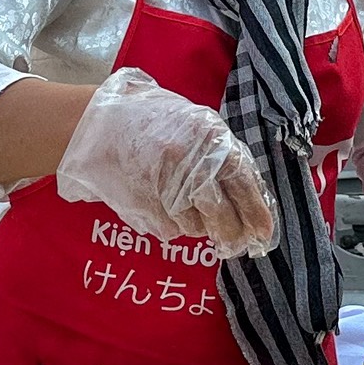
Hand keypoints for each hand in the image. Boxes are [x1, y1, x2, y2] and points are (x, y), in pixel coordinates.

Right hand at [56, 68, 276, 256]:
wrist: (99, 124)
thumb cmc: (154, 122)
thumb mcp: (197, 126)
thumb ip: (222, 157)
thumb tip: (251, 200)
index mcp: (209, 138)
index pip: (243, 181)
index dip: (256, 212)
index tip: (264, 233)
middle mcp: (188, 162)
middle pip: (220, 214)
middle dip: (230, 233)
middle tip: (234, 243)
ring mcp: (163, 185)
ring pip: (194, 227)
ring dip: (197, 227)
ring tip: (185, 206)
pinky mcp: (141, 203)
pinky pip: (168, 229)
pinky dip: (172, 225)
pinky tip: (163, 206)